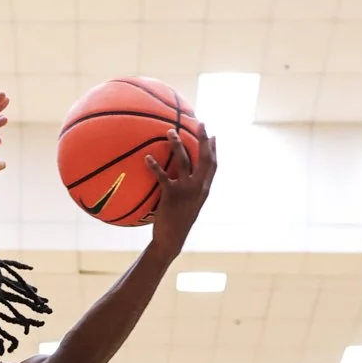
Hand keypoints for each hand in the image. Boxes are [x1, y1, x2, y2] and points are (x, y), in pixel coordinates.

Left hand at [147, 126, 216, 255]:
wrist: (171, 239)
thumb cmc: (177, 222)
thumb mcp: (189, 205)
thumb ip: (190, 190)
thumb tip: (184, 177)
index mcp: (204, 189)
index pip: (214, 165)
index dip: (214, 149)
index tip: (213, 135)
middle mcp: (198, 187)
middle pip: (205, 158)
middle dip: (203, 139)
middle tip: (200, 123)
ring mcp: (186, 190)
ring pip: (184, 161)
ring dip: (177, 145)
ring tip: (169, 131)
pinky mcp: (171, 195)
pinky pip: (162, 176)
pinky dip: (155, 166)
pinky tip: (147, 158)